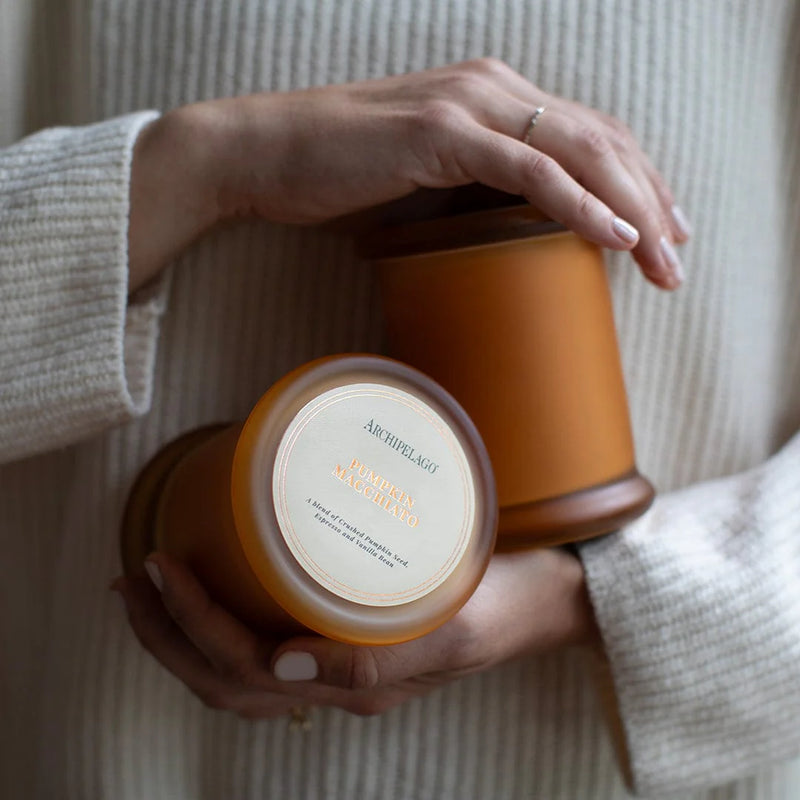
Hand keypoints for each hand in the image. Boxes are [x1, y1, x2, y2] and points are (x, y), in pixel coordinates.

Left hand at [113, 546, 597, 718]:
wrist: (549, 597)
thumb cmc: (507, 603)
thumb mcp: (451, 629)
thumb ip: (374, 659)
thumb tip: (282, 664)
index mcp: (360, 686)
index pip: (250, 670)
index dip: (196, 625)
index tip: (162, 568)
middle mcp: (342, 682)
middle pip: (230, 680)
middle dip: (169, 637)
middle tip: (131, 581)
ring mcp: (346, 661)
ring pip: (243, 670)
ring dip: (188, 633)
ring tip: (151, 588)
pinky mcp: (355, 633)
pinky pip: (272, 640)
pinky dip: (228, 619)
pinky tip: (218, 585)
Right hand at [127, 58, 688, 292]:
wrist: (264, 153)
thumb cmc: (338, 173)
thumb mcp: (423, 175)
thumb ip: (473, 184)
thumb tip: (511, 228)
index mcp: (492, 96)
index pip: (587, 135)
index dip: (636, 180)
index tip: (662, 230)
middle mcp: (492, 88)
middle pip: (600, 141)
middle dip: (651, 201)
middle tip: (677, 258)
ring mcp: (469, 105)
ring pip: (579, 152)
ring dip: (631, 207)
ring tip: (663, 259)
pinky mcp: (442, 133)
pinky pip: (529, 170)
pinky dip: (578, 203)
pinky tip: (615, 234)